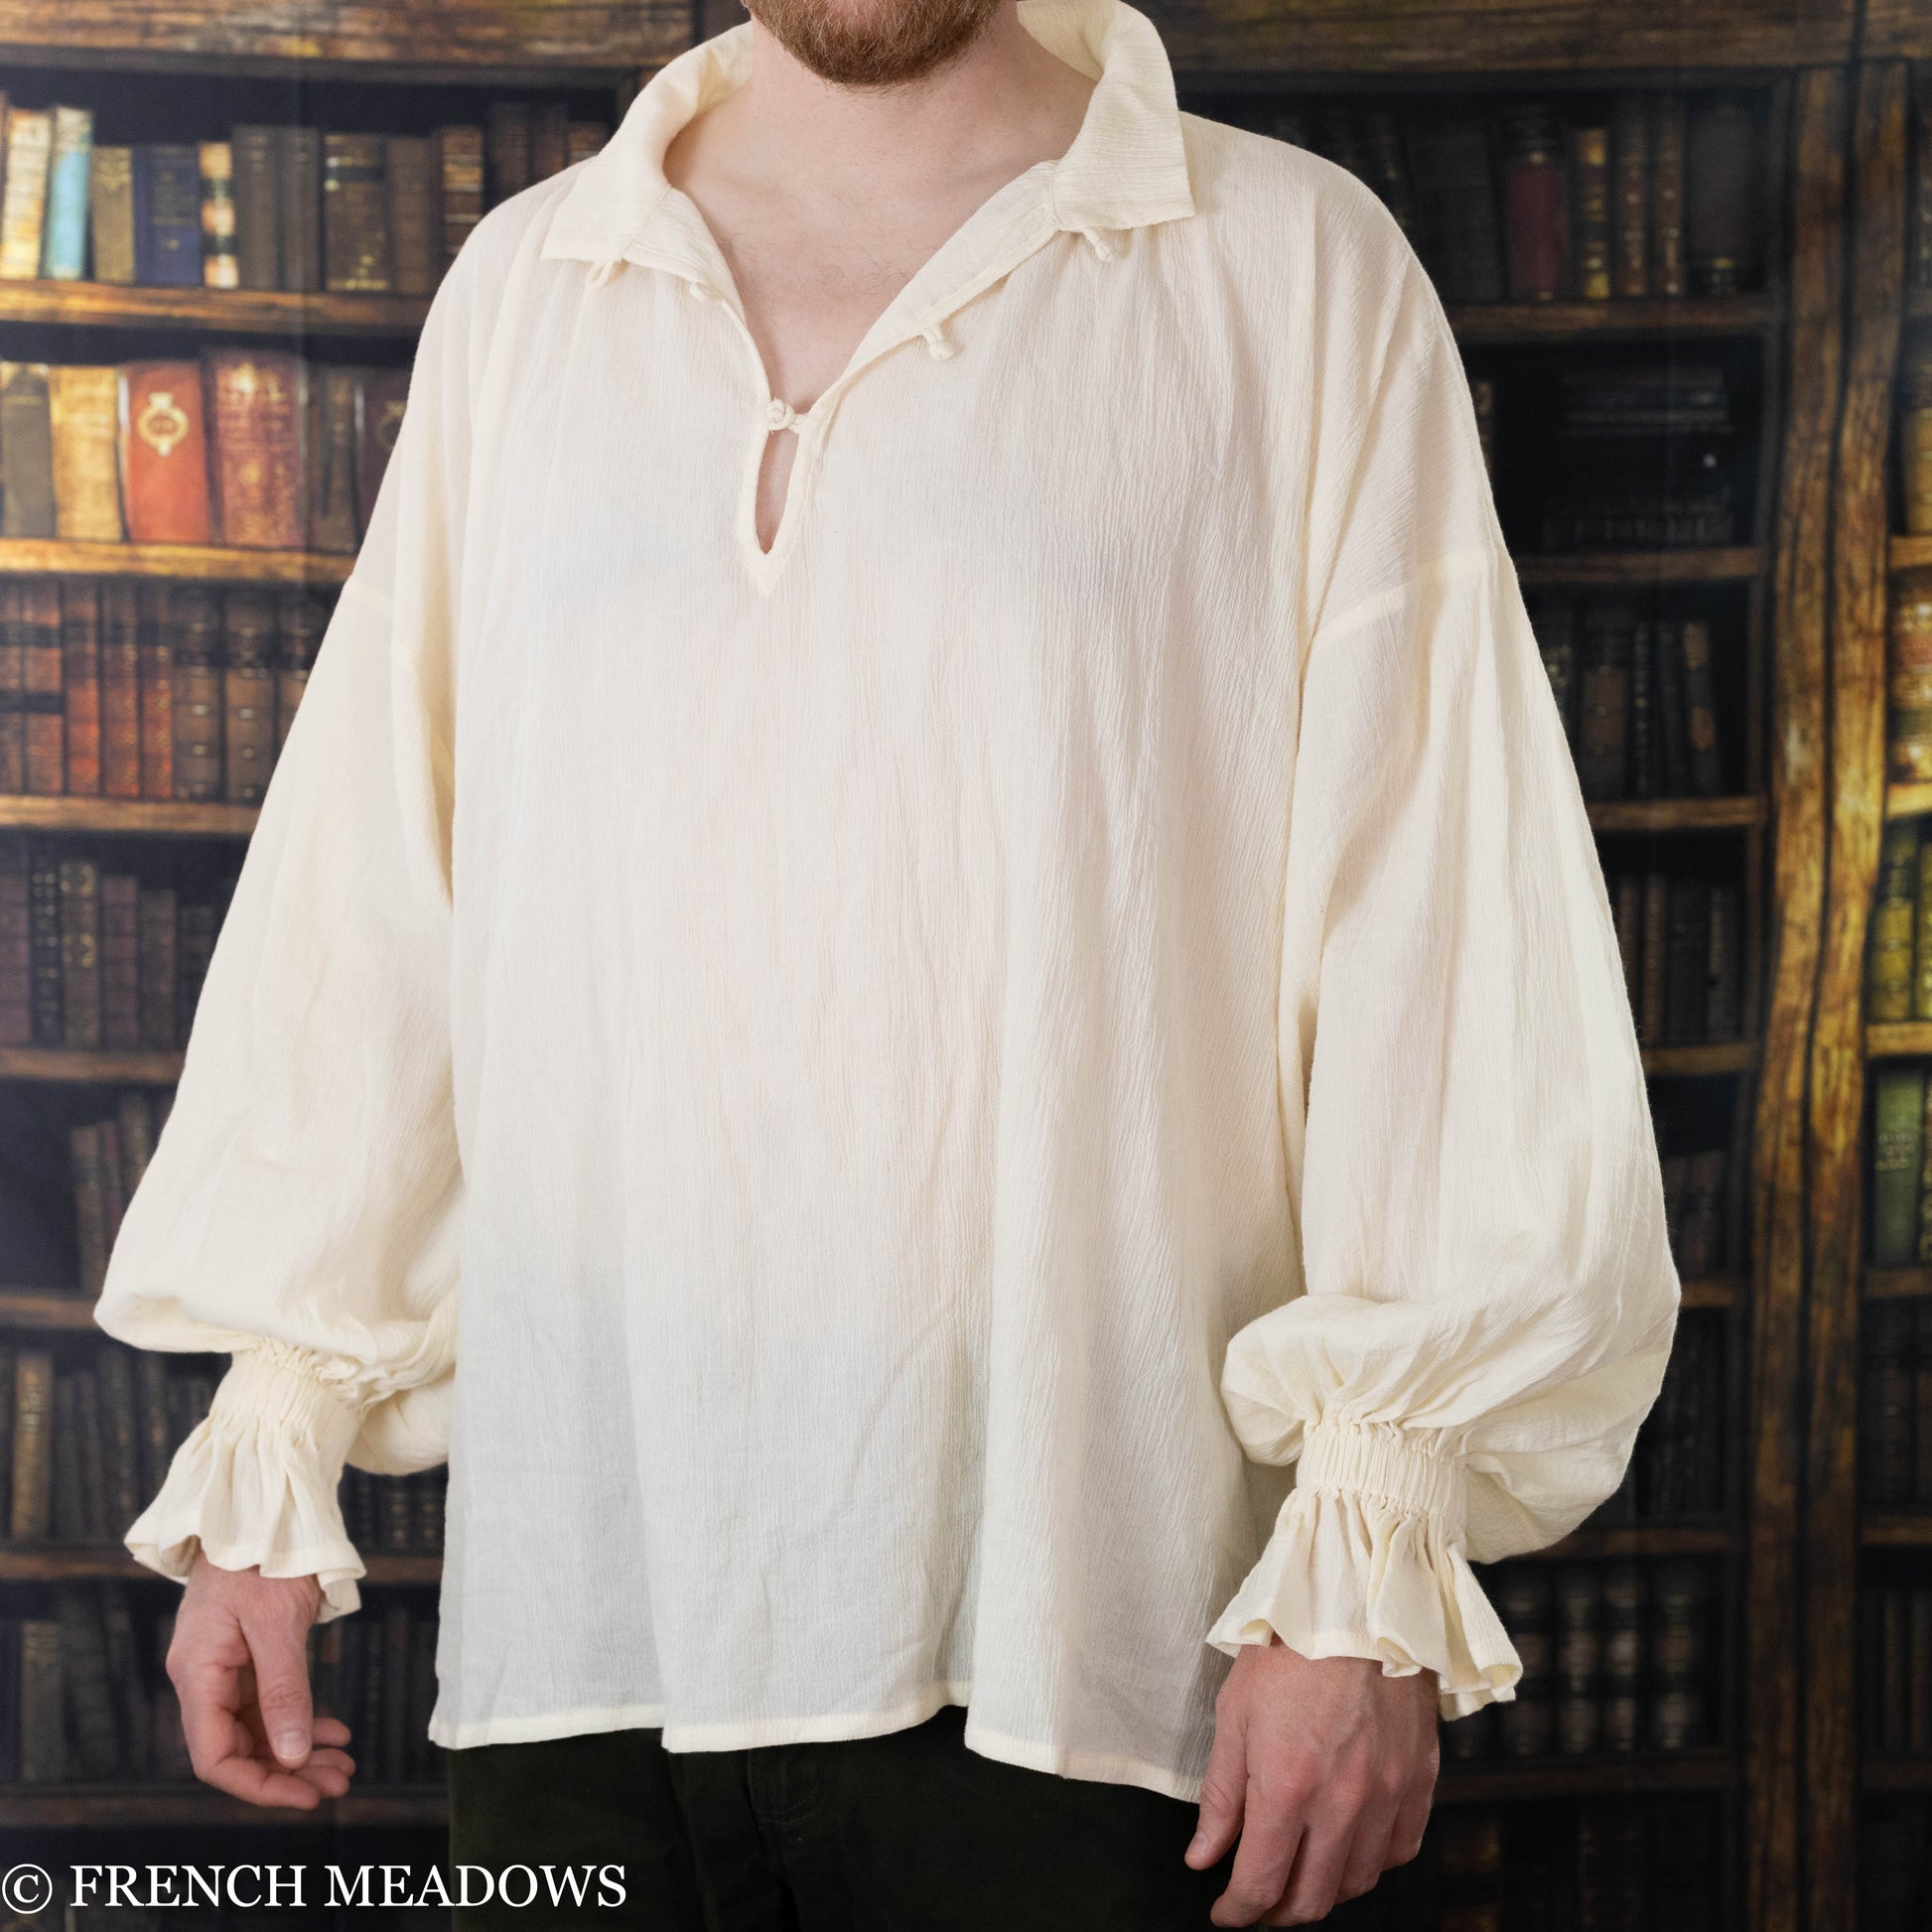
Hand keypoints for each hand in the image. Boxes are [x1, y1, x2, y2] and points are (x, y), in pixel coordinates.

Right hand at [168, 1550, 355, 1808]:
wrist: (264, 1506)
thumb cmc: (264, 1556)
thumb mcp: (278, 1624)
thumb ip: (283, 1691)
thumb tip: (290, 1757)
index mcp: (197, 1674)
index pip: (214, 1757)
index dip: (258, 1785)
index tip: (305, 1796)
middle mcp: (203, 1677)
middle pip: (239, 1749)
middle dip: (288, 1772)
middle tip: (340, 1784)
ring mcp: (224, 1667)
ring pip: (258, 1729)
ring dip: (298, 1751)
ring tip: (344, 1766)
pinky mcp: (247, 1654)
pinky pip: (269, 1704)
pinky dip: (300, 1721)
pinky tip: (333, 1732)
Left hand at [1186, 1636, 1438, 1925]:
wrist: (1358, 1601)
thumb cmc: (1290, 1648)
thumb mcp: (1234, 1713)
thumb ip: (1220, 1794)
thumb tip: (1203, 1855)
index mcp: (1287, 1785)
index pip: (1260, 1881)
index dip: (1238, 1911)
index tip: (1224, 1913)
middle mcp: (1342, 1802)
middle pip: (1311, 1897)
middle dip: (1277, 1912)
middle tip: (1258, 1903)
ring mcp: (1387, 1794)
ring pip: (1356, 1881)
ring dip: (1323, 1891)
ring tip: (1299, 1875)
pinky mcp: (1420, 1780)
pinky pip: (1399, 1850)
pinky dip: (1371, 1863)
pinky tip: (1349, 1848)